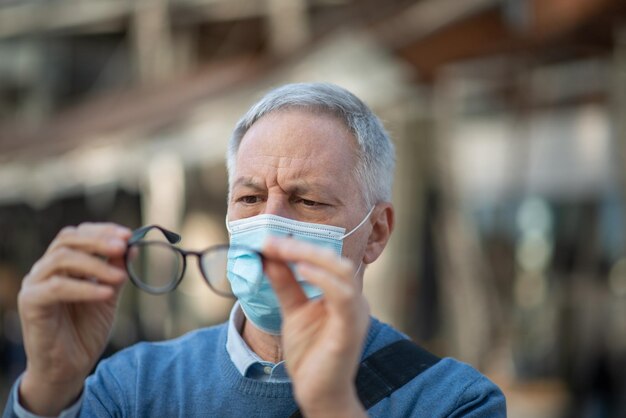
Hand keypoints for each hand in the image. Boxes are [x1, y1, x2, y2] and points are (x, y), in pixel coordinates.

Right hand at [18, 223, 130, 414]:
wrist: (68, 368)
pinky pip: (57, 287)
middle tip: (123, 246)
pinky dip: (85, 287)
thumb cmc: (85, 331)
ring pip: (62, 258)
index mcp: (62, 264)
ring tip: (120, 276)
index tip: (129, 235)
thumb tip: (133, 246)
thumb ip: (116, 271)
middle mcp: (45, 269)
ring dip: (95, 264)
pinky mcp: (31, 303)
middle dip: (99, 240)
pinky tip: (106, 293)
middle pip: (68, 239)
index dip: (103, 231)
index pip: (78, 234)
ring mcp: (35, 284)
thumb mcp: (107, 295)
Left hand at [262, 236, 368, 417]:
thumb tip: (270, 255)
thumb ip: (285, 284)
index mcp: (342, 293)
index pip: (325, 260)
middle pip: (334, 260)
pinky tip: (302, 269)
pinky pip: (343, 297)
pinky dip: (323, 279)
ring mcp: (355, 314)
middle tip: (272, 242)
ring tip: (283, 250)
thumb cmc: (311, 353)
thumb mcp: (293, 310)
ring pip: (342, 272)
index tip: (269, 241)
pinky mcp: (350, 329)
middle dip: (302, 247)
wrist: (317, 392)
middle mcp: (354, 299)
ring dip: (311, 257)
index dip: (298, 246)